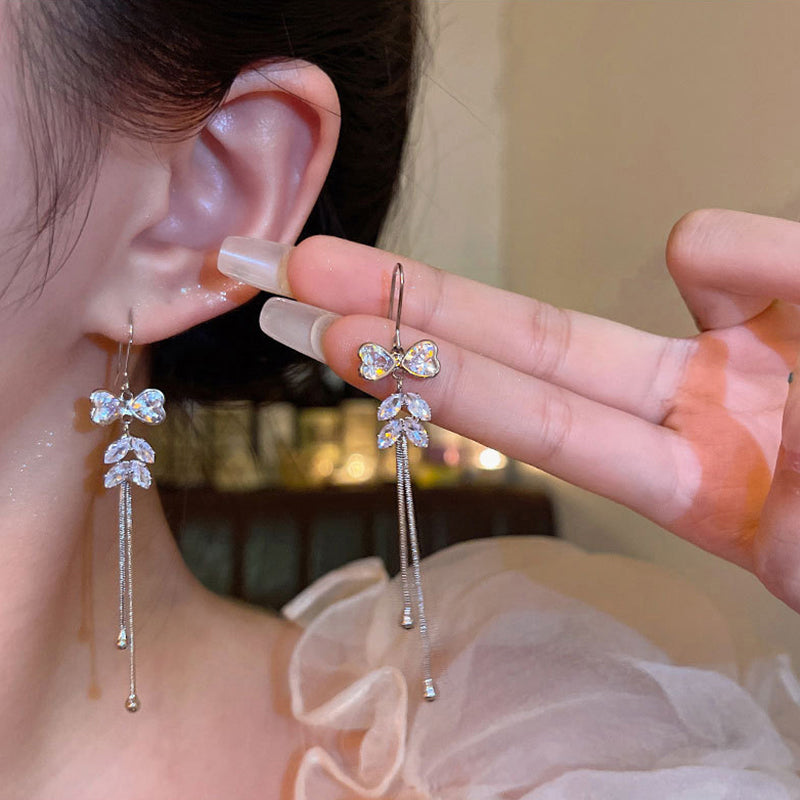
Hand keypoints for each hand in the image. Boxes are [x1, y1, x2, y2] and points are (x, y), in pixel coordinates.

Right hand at [220, 210, 799, 611]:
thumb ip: (777, 264)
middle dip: (414, 314)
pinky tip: (445, 368)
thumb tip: (679, 243)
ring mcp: (698, 466)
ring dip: (439, 371)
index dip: (475, 299)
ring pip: (545, 411)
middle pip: (528, 353)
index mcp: (725, 346)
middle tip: (307, 281)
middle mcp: (692, 405)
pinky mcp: (717, 522)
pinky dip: (524, 410)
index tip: (383, 281)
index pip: (569, 320)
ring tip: (333, 338)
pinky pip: (607, 464)